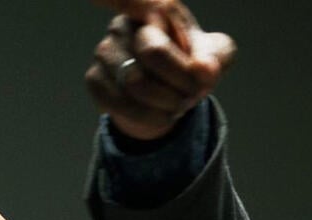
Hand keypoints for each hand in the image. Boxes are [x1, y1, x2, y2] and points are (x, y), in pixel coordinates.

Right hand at [85, 0, 234, 139]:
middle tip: (193, 90)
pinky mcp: (94, 79)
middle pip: (154, 52)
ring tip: (177, 102)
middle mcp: (125, 24)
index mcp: (156, 9)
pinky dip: (149, 116)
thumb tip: (204, 69)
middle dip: (183, 81)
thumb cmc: (193, 64)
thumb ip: (218, 56)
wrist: (171, 95)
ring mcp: (105, 50)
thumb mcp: (216, 57)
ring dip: (168, 103)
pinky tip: (159, 113)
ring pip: (137, 83)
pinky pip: (121, 103)